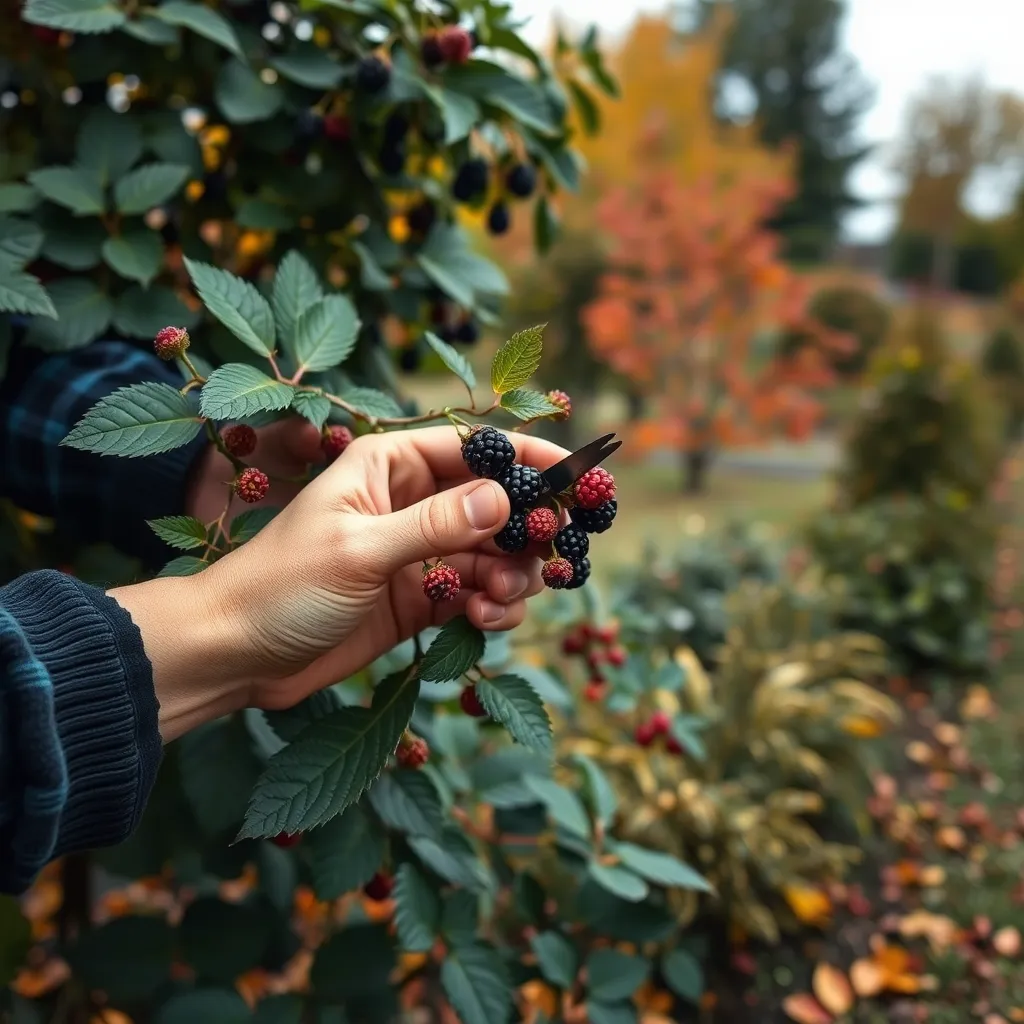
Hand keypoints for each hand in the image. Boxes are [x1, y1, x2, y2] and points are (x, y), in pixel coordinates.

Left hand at [112, 426, 569, 740]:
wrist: (236, 654)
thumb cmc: (282, 585)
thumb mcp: (360, 549)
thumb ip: (435, 525)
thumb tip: (506, 500)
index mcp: (389, 466)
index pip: (475, 448)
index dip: (530, 459)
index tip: (580, 477)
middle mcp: (411, 502)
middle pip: (496, 503)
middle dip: (528, 529)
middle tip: (549, 557)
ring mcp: (419, 553)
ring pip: (495, 553)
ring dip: (511, 576)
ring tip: (497, 601)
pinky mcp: (422, 599)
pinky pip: (478, 594)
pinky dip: (493, 607)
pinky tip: (484, 621)